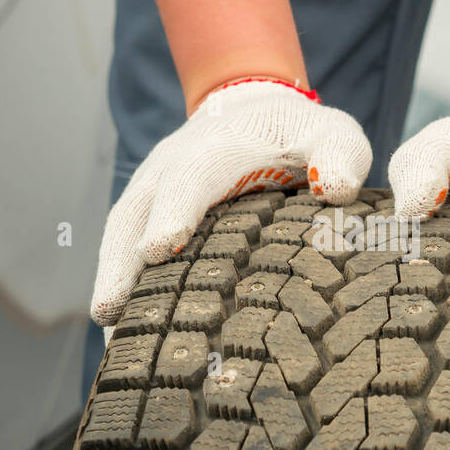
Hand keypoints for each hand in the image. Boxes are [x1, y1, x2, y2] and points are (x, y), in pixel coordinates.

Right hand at [92, 79, 371, 323]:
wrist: (256, 112)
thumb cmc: (301, 135)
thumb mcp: (334, 135)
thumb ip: (340, 156)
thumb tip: (335, 191)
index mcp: (215, 148)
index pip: (188, 178)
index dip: (172, 213)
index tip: (156, 251)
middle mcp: (170, 166)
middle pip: (135, 212)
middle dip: (121, 260)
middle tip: (109, 312)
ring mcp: (152, 189)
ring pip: (120, 233)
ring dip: (110, 281)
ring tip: (109, 337)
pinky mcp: (146, 212)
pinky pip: (122, 246)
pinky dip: (118, 284)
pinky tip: (120, 333)